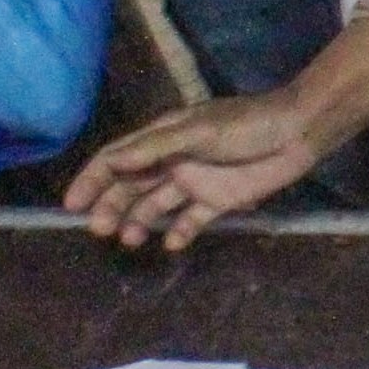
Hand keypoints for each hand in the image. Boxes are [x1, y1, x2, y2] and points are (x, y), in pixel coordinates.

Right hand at [65, 91, 320, 249]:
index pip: (116, 160)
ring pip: (156, 206)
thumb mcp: (197, 131)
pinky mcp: (220, 200)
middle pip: (131, 187)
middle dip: (111, 207)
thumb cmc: (246, 124)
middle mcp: (173, 161)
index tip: (72, 205)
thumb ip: (155, 147)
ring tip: (129, 240)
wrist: (297, 133)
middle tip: (99, 230)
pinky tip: (171, 244)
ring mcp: (196, 181)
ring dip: (139, 222)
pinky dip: (179, 232)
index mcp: (162, 138)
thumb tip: (111, 162)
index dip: (92, 180)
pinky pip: (192, 220)